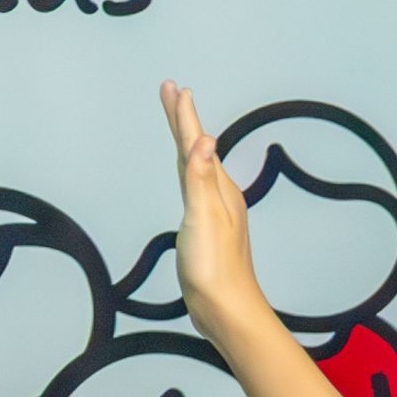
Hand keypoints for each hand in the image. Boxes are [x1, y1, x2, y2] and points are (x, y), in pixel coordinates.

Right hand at [156, 82, 264, 333]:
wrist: (225, 310)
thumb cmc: (215, 268)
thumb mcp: (204, 218)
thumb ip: (200, 178)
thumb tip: (205, 139)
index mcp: (218, 190)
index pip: (197, 143)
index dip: (183, 115)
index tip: (174, 87)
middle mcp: (220, 197)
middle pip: (197, 149)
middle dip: (183, 120)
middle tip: (171, 92)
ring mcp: (214, 213)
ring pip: (196, 167)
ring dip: (187, 142)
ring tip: (180, 124)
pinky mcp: (206, 229)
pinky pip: (195, 188)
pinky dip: (188, 171)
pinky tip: (190, 175)